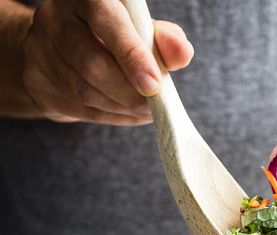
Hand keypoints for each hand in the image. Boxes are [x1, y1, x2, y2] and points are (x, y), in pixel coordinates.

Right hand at [21, 0, 193, 124]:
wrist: (58, 46)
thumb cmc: (110, 33)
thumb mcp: (136, 26)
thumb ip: (160, 38)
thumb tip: (182, 53)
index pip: (106, 21)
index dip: (131, 54)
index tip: (154, 83)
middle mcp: (55, 18)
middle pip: (92, 64)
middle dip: (129, 92)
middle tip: (154, 105)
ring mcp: (40, 51)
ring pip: (85, 91)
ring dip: (122, 107)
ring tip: (146, 110)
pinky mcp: (38, 83)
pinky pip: (80, 109)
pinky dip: (113, 116)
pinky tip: (129, 113)